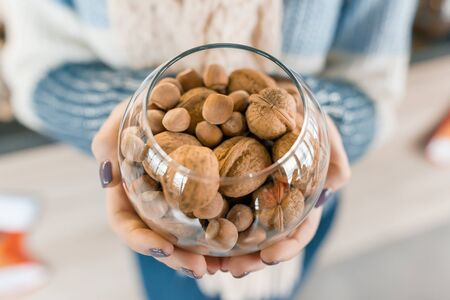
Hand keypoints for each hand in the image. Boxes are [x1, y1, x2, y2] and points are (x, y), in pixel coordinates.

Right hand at [91, 101, 220, 278]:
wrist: (168, 101)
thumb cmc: (138, 112)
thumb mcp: (119, 121)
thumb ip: (108, 142)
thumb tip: (108, 177)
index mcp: (128, 194)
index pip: (127, 225)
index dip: (141, 241)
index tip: (162, 248)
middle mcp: (154, 204)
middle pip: (162, 239)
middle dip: (180, 257)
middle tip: (201, 268)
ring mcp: (180, 200)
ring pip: (191, 234)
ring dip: (207, 253)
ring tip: (226, 264)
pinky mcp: (205, 191)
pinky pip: (216, 213)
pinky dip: (228, 228)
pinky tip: (246, 239)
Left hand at [222, 115, 350, 277]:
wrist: (277, 99)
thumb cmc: (304, 118)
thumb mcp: (324, 131)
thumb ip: (333, 152)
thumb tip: (339, 181)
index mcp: (301, 198)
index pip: (299, 229)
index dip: (287, 246)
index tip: (270, 257)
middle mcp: (275, 202)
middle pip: (265, 238)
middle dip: (250, 258)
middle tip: (232, 269)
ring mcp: (252, 194)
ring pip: (240, 228)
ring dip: (226, 248)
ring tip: (209, 263)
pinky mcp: (230, 181)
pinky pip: (219, 203)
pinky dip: (209, 219)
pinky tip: (193, 229)